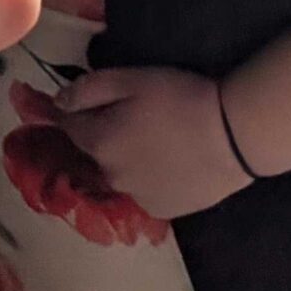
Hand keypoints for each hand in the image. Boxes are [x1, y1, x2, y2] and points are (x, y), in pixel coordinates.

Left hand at [55, 67, 251, 221]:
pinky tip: (170, 162)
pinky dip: (147, 177)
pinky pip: (143, 189)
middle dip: (102, 133)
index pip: (67, 125)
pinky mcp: (162, 210)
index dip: (66, 110)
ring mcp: (136, 197)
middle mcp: (110, 176)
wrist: (234, 136)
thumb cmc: (180, 98)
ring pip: (118, 172)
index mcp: (99, 142)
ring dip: (125, 157)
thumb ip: (88, 89)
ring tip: (156, 139)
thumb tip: (57, 102)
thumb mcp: (131, 80)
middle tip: (135, 115)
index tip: (70, 99)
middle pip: (94, 150)